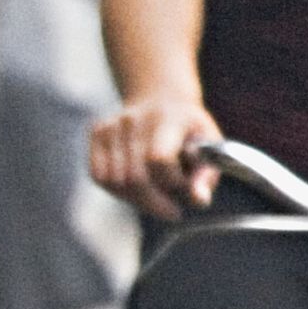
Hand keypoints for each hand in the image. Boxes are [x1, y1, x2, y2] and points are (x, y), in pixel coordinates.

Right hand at [91, 86, 222, 221]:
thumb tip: (198, 200)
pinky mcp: (96, 133)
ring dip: (137, 199)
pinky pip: (100, 176)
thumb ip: (206, 175)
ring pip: (116, 181)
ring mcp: (112, 124)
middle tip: (171, 210)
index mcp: (169, 117)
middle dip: (155, 202)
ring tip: (155, 198)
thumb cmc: (190, 130)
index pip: (158, 159)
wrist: (162, 98)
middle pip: (135, 176)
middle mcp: (135, 118)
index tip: (186, 189)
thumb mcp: (211, 148)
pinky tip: (136, 191)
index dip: (172, 182)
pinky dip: (118, 191)